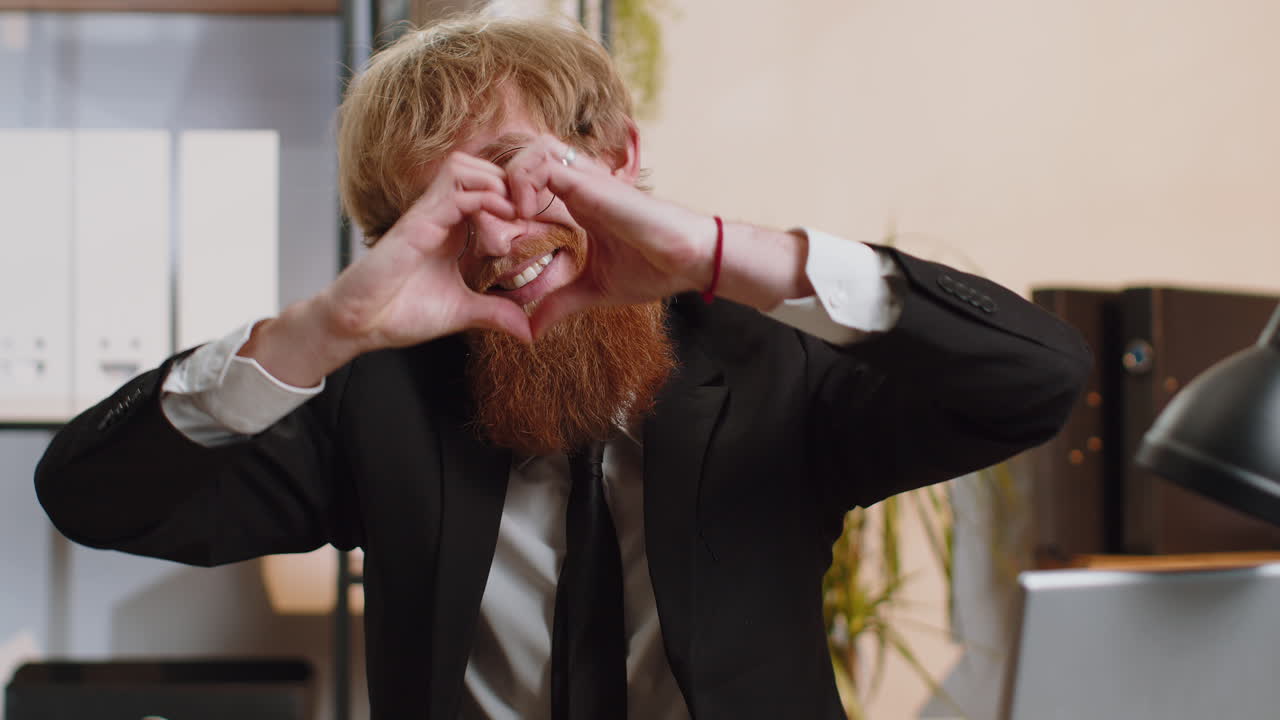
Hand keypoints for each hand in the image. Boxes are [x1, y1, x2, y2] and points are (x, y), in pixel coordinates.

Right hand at [243, 153, 531, 386]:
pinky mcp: (415, 225)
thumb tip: (528, 331)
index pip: (485, 187)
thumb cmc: (400, 313)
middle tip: (532, 209)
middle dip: (509, 180)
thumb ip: (494, 313)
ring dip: (496, 182)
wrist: (358, 325)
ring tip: (517, 212)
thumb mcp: (462, 312)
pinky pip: (453, 192)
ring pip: (464, 167)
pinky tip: (502, 218)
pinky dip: (483, 196)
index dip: (514, 194)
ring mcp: (426, 215)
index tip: (536, 220)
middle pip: (477, 166)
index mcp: (451, 228)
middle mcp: (438, 214)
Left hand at [501, 135, 716, 337]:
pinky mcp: (591, 182)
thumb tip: (531, 331)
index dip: (506, 202)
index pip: (530, 183)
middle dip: (500, 185)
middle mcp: (579, 185)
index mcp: (578, 203)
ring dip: (509, 180)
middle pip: (525, 158)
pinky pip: (542, 162)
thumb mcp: (594, 290)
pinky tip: (524, 215)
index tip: (497, 239)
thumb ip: (561, 303)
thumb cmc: (654, 269)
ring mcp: (585, 179)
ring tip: (509, 218)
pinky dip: (522, 182)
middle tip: (495, 223)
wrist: (689, 261)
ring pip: (530, 150)